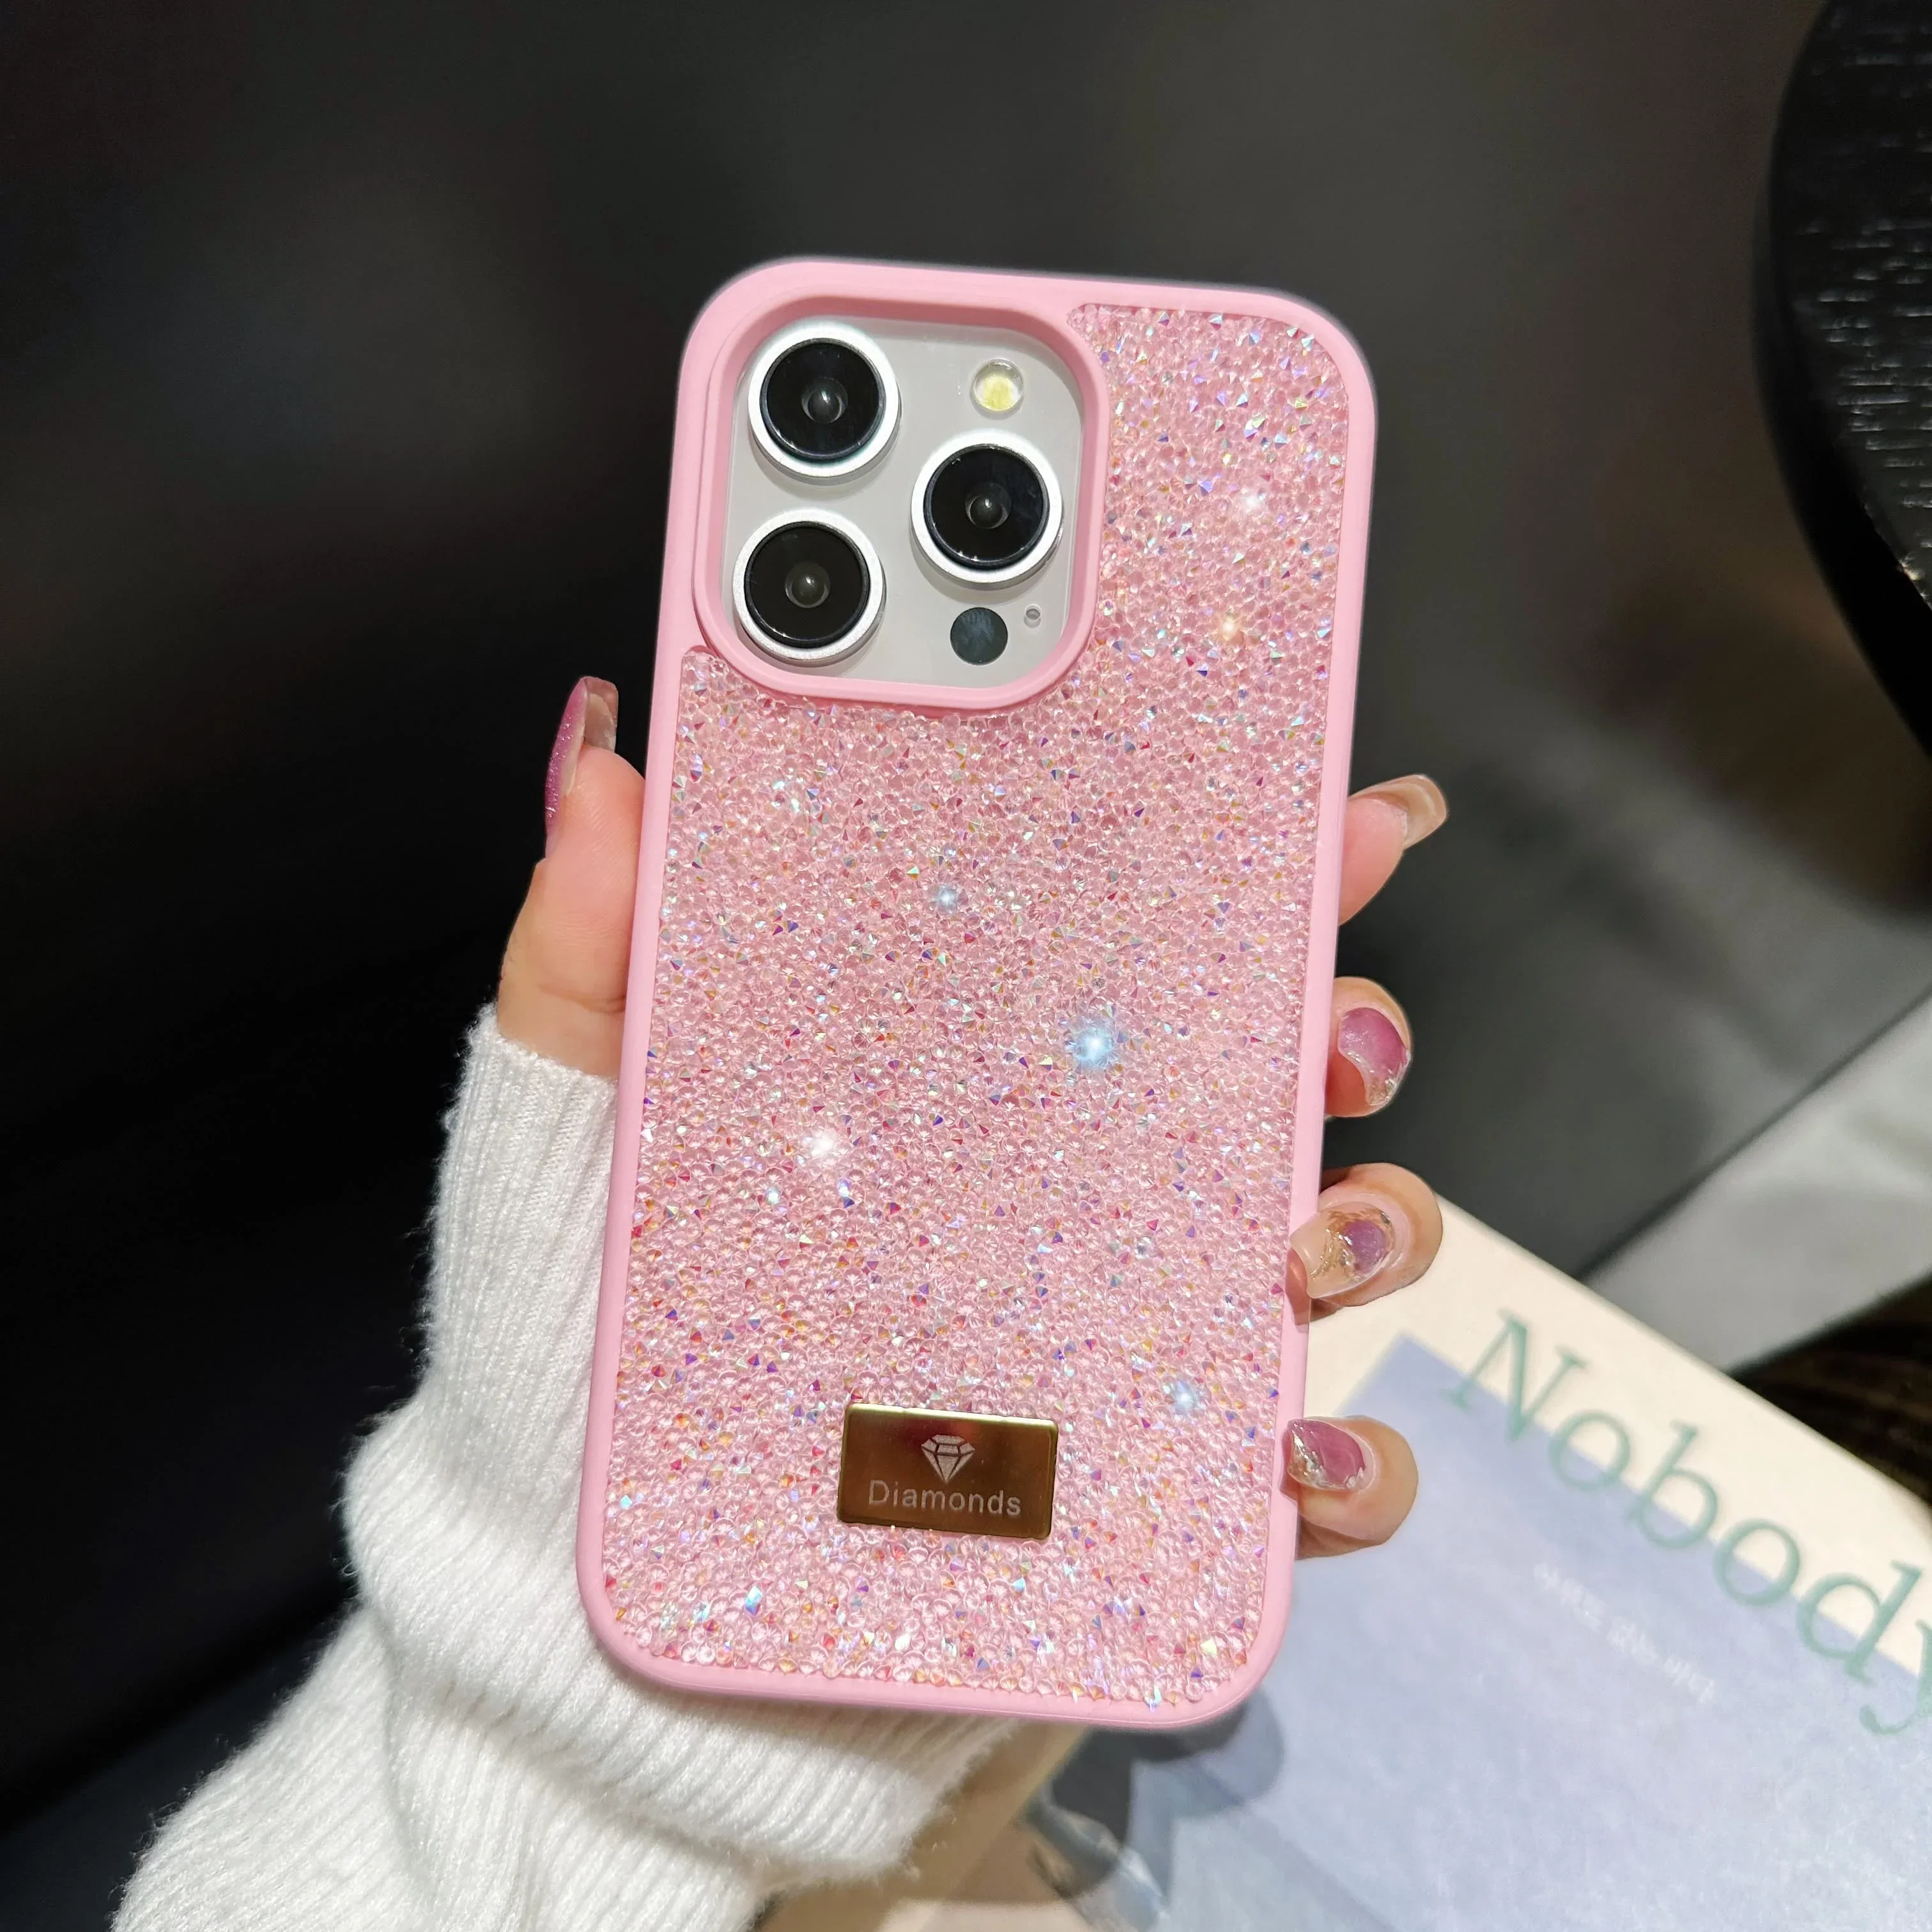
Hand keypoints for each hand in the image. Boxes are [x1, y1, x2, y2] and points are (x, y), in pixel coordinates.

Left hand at [499, 678, 1446, 1565]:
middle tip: (1340, 1024)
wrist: (592, 1611)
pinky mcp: (1143, 1495)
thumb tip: (607, 766)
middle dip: (1352, 1021)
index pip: (1134, 950)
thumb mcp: (582, 1133)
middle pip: (1270, 1078)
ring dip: (1376, 1224)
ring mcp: (1125, 1343)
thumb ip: (593, 958)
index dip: (1254, 869)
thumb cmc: (589, 1358)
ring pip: (1327, 1252)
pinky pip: (1301, 1478)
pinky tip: (1293, 1452)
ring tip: (1309, 1237)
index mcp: (973, 1087)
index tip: (1330, 811)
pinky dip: (1346, 1463)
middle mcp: (1076, 1197)